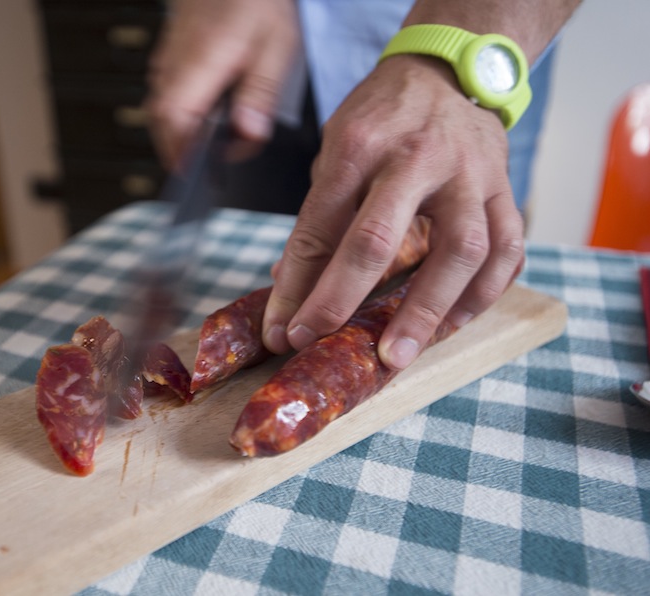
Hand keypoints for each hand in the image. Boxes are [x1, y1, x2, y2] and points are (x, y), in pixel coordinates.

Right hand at [144, 0, 300, 169]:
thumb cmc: (255, 0)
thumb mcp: (276, 46)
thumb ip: (260, 94)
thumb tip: (248, 135)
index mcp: (199, 64)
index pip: (173, 122)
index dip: (181, 154)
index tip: (195, 175)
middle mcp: (174, 65)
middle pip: (160, 124)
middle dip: (181, 152)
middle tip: (208, 167)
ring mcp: (167, 62)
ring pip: (160, 112)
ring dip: (181, 134)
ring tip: (210, 144)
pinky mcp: (169, 59)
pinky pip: (165, 96)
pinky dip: (181, 115)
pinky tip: (206, 116)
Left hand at [263, 55, 524, 368]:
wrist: (449, 71)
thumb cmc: (382, 117)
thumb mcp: (335, 150)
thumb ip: (319, 217)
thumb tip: (289, 288)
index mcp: (359, 146)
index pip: (320, 227)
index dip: (299, 285)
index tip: (285, 330)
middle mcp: (416, 157)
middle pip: (378, 239)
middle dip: (344, 299)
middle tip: (322, 342)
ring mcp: (469, 174)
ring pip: (461, 250)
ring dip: (429, 311)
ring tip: (399, 355)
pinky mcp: (505, 189)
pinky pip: (508, 250)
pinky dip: (483, 294)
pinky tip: (454, 323)